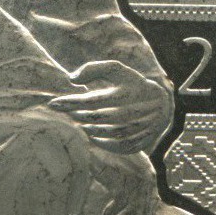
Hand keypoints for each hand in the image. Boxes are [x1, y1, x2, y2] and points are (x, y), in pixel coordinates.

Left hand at [49, 60, 172, 154]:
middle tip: (67, 110)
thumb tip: (72, 79)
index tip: (52, 103)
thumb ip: (94, 68)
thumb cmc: (134, 84)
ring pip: (98, 133)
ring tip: (80, 119)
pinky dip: (98, 141)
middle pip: (91, 118)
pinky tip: (92, 133)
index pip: (89, 101)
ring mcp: (132, 131)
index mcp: (122, 95)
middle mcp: (128, 114)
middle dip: (75, 114)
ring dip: (85, 127)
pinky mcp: (134, 144)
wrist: (163, 106)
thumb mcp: (118, 70)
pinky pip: (110, 146)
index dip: (69, 103)